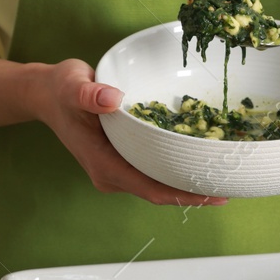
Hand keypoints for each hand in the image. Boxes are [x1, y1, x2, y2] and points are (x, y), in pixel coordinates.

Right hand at [34, 60, 226, 207]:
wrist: (47, 94)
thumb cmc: (61, 90)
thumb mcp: (72, 85)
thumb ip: (89, 93)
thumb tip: (112, 99)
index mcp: (103, 164)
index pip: (150, 188)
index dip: (182, 194)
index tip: (213, 194)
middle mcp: (111, 174)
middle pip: (159, 193)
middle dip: (193, 193)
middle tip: (231, 186)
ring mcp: (116, 170)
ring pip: (158, 185)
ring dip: (187, 183)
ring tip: (223, 177)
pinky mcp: (122, 161)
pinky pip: (153, 171)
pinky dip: (176, 170)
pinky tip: (199, 161)